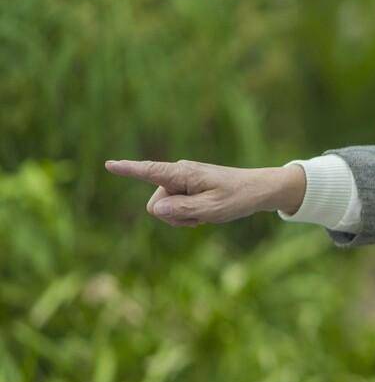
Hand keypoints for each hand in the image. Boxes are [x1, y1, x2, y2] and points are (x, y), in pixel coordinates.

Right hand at [104, 159, 303, 226]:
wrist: (259, 190)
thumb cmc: (238, 198)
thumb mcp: (212, 209)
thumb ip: (183, 210)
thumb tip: (156, 210)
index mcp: (183, 174)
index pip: (150, 171)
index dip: (128, 169)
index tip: (108, 164)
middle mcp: (179, 174)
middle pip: (156, 204)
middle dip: (172, 216)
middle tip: (200, 218)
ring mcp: (183, 181)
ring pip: (165, 209)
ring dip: (181, 217)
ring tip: (205, 214)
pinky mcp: (188, 189)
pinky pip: (175, 208)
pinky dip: (187, 215)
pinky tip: (205, 214)